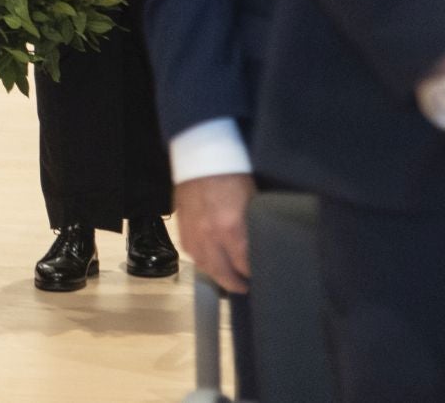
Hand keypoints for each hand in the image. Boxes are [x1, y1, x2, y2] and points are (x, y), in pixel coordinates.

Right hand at [174, 173, 254, 293]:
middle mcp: (210, 237)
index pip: (244, 265)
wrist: (201, 156)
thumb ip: (253, 228)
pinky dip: (201, 261)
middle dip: (236, 284)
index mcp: (231, 230)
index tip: (262, 277)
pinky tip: (209, 262)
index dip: (253, 274)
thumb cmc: (233, 175)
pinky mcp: (182, 227)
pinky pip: (191, 253)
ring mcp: (193, 233)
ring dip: (217, 275)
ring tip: (228, 279)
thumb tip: (260, 247)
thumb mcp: (252, 202)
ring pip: (205, 266)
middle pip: (223, 273)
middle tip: (246, 288)